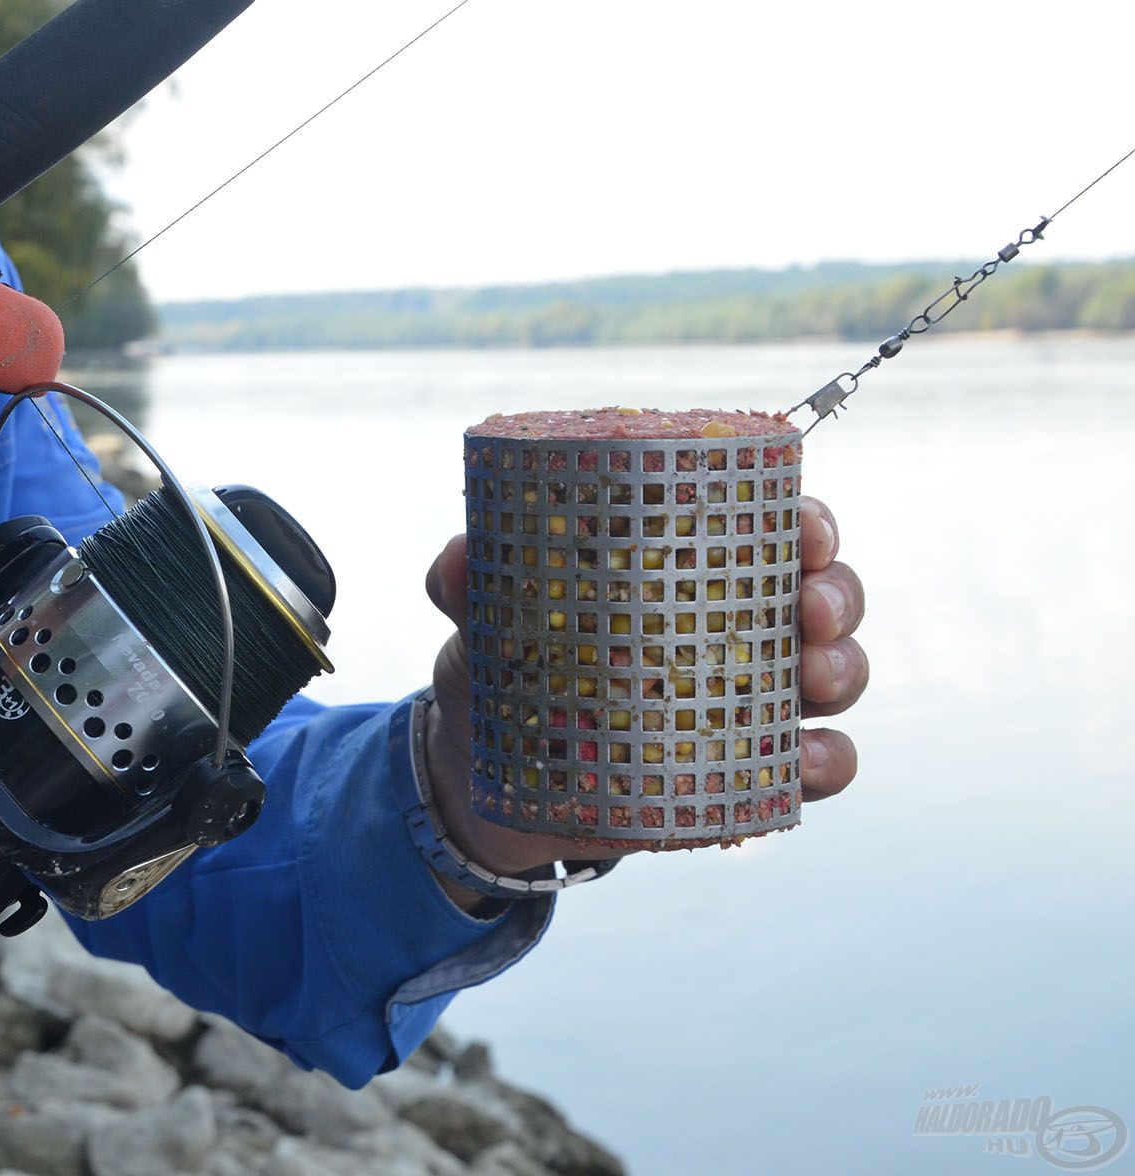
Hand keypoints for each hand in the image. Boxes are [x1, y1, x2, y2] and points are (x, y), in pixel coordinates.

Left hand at [418, 495, 865, 894]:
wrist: (482, 782)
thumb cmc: (498, 674)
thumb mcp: (480, 623)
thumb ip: (465, 583)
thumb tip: (462, 554)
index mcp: (688, 575)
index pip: (770, 530)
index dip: (808, 522)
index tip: (804, 524)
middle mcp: (735, 630)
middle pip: (822, 596)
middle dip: (836, 594)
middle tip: (809, 608)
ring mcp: (747, 703)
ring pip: (834, 674)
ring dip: (842, 670)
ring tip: (812, 679)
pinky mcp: (743, 773)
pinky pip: (814, 765)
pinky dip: (828, 761)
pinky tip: (807, 761)